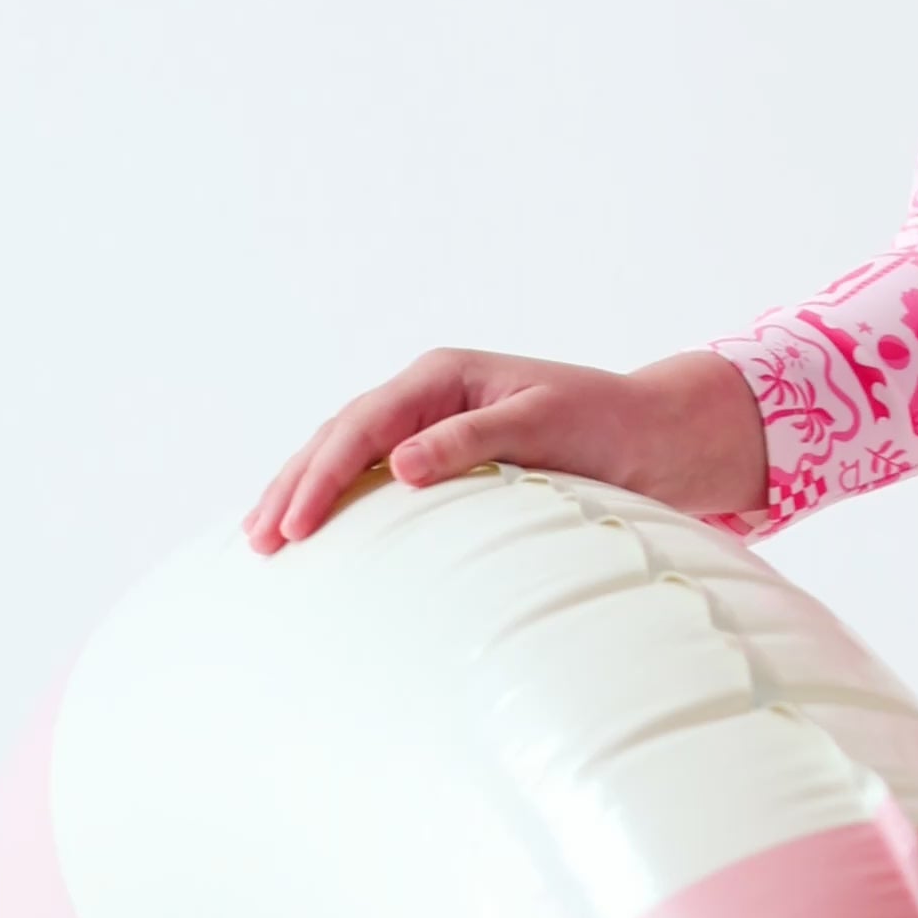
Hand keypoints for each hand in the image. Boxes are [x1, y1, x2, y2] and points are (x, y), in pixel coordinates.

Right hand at [242, 346, 769, 552]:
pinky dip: (340, 499)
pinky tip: (317, 531)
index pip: (362, 425)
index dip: (322, 476)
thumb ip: (472, 440)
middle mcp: (430, 393)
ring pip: (349, 453)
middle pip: (340, 435)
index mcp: (445, 376)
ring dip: (305, 492)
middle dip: (294, 485)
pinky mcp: (447, 455)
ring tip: (264, 537)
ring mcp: (434, 422)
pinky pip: (376, 474)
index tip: (295, 524)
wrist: (659, 435)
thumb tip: (399, 466)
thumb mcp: (546, 423)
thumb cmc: (609, 424)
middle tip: (258, 540)